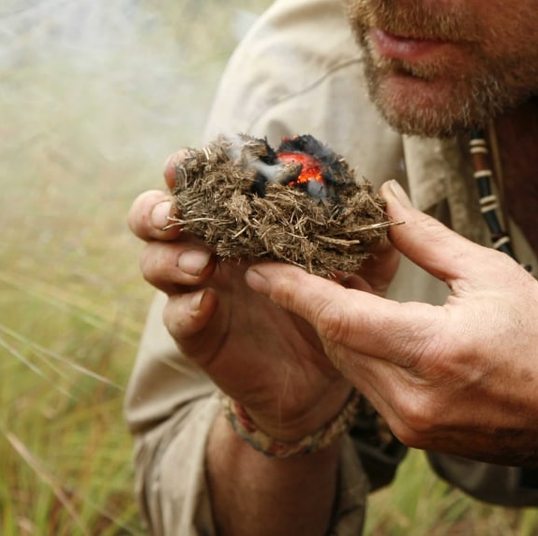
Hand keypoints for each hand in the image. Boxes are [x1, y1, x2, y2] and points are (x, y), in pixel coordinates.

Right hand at [128, 151, 399, 439]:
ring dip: (172, 257)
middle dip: (157, 208)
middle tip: (177, 214)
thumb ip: (369, 236)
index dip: (189, 167)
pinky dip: (186, 307)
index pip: (202, 183)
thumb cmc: (332, 303)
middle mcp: (209, 247)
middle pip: (153, 215)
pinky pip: (176, 317)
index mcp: (240, 219)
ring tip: (204, 263)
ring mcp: (198, 290)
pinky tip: (206, 302)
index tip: (193, 160)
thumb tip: (385, 195)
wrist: (323, 377)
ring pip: (155, 262)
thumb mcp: (360, 270)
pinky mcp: (198, 333)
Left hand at [244, 180, 537, 466]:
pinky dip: (364, 354)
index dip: (294, 290)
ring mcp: (417, 426)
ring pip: (352, 368)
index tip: (257, 267)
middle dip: (312, 303)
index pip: (342, 319)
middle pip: (338, 344)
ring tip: (329, 283)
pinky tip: (366, 323)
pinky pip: (373, 389)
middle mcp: (417, 399)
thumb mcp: (489, 273)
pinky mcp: (421, 438)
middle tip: (293, 260)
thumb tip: (384, 198)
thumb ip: (425, 239)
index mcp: (436, 351)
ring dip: (336, 329)